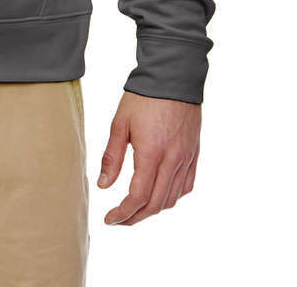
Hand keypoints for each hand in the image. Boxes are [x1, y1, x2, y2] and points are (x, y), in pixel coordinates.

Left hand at [97, 90, 200, 225]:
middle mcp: (172, 161)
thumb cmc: (143, 97)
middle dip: (135, 217)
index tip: (109, 219)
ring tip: (135, 209)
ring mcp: (186, 158)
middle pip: (155, 204)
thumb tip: (103, 186)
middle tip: (119, 220)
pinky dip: (171, 197)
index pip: (138, 197)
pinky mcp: (193, 154)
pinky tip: (158, 194)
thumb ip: (112, 157)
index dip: (122, 213)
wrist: (173, 76)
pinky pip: (186, 186)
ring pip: (172, 199)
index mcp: (151, 153)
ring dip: (153, 209)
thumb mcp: (120, 124)